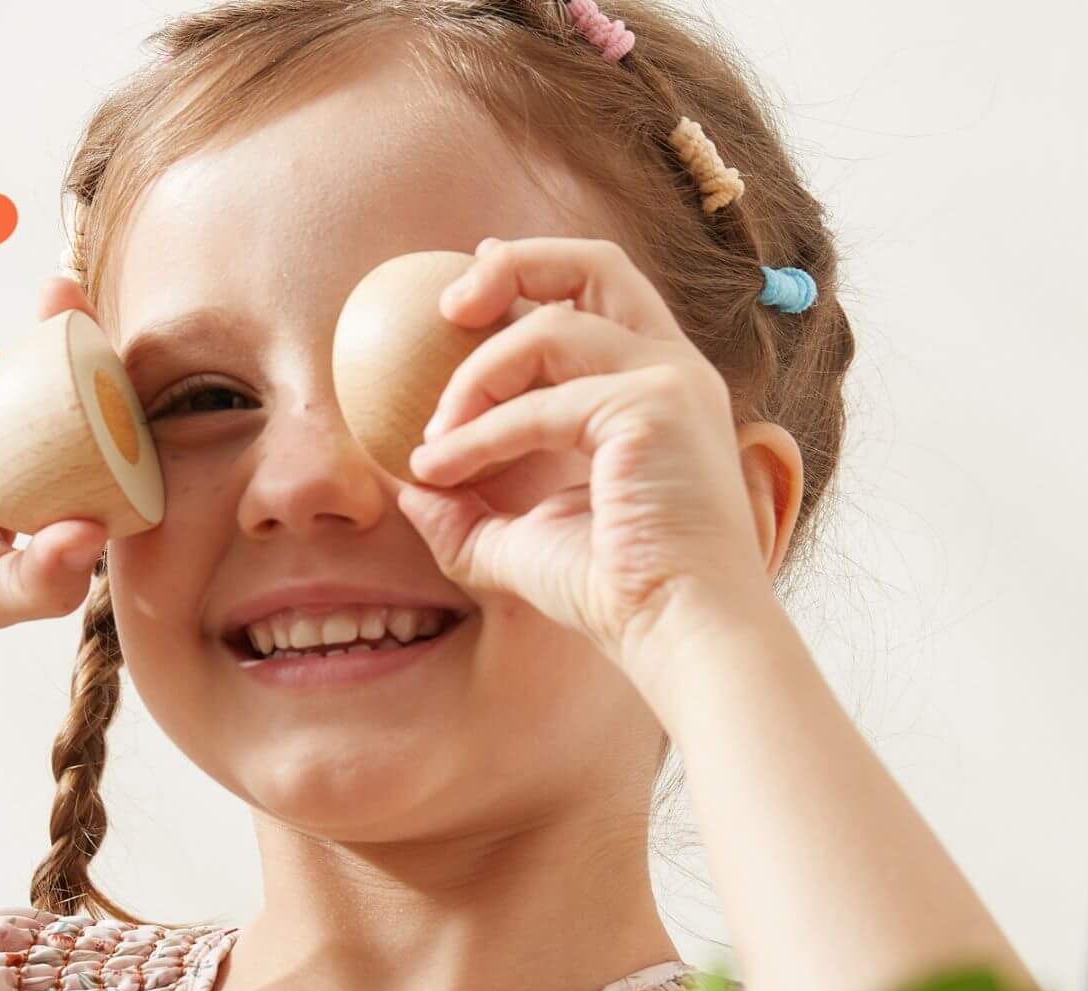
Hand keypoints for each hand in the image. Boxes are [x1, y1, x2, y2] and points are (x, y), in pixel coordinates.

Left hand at [396, 235, 794, 676]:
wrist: (679, 629)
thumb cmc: (618, 594)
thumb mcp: (524, 543)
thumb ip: (467, 514)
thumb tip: (408, 490)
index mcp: (655, 388)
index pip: (597, 297)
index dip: (533, 275)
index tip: (468, 298)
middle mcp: (671, 369)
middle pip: (594, 264)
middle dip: (512, 266)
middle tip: (444, 308)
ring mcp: (667, 381)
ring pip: (549, 330)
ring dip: (473, 377)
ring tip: (431, 440)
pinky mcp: (652, 407)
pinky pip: (539, 404)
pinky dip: (479, 433)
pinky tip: (441, 466)